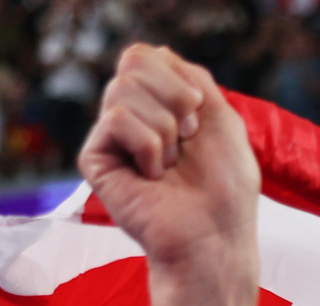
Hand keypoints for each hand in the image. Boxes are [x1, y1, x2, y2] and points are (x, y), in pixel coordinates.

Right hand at [79, 44, 258, 305]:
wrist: (213, 236)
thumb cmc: (224, 188)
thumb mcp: (222, 118)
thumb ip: (191, 78)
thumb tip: (155, 55)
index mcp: (158, 105)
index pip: (148, 55)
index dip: (180, 80)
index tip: (200, 118)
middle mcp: (130, 117)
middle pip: (134, 61)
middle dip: (175, 98)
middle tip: (188, 142)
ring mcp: (110, 138)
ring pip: (124, 88)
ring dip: (165, 128)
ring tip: (170, 165)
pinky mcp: (94, 158)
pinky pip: (116, 118)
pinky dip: (148, 145)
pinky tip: (152, 176)